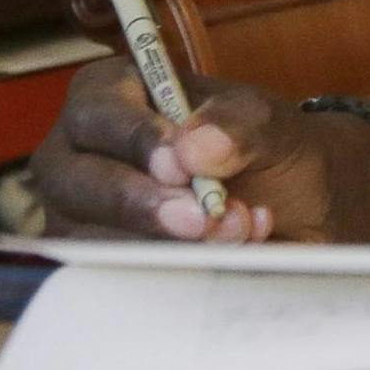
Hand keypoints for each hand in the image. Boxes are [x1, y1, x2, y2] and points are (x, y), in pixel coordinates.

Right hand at [31, 56, 369, 241]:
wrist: (294, 197)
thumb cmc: (258, 145)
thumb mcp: (263, 120)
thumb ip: (234, 125)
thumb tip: (192, 150)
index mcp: (110, 95)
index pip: (95, 112)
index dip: (134, 139)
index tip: (179, 166)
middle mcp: (78, 154)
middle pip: (75, 183)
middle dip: (143, 204)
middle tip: (202, 217)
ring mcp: (80, 214)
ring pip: (90, 238)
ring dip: (164, 243)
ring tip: (235, 230)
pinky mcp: (98, 262)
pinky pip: (115, 274)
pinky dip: (173, 268)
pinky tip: (230, 251)